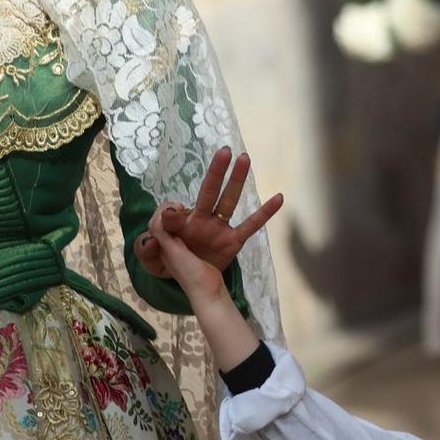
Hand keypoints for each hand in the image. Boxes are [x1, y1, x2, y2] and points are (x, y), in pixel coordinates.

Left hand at [138, 149, 283, 296]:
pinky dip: (265, 213)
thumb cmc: (176, 267)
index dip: (172, 211)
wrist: (197, 288)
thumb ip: (160, 232)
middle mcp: (201, 220)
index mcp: (180, 224)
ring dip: (237, 181)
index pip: (173, 209)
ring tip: (245, 159)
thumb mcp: (159, 254)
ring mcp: (218, 229)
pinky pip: (251, 225)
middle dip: (215, 172)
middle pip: (208, 192)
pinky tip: (279, 198)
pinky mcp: (233, 241)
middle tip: (224, 152)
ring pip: (229, 201)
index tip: (175, 214)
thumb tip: (171, 209)